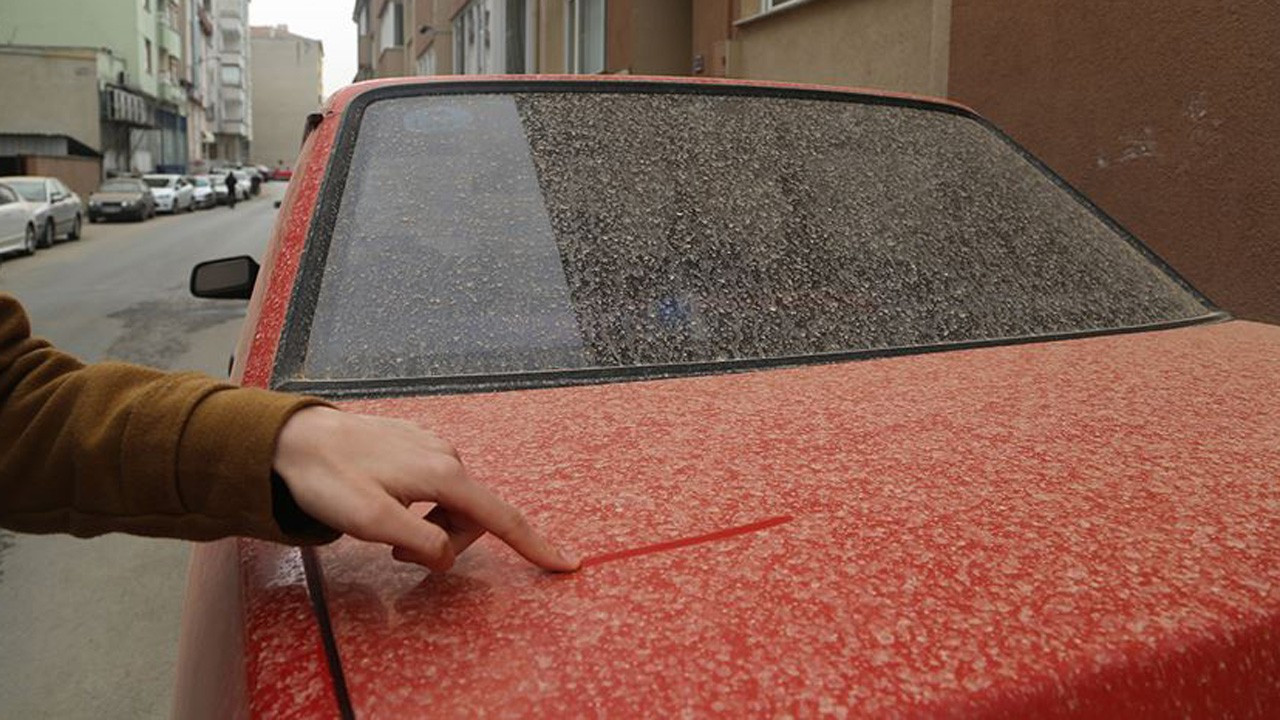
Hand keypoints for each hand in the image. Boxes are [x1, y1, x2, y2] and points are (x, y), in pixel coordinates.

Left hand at [273, 406, 578, 572]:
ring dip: (430, 526)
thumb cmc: (328, 480)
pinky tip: (385, 503)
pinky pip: (434, 485)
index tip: (567, 563)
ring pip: (452, 502)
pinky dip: (421, 506)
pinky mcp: (413, 444)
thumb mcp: (371, 524)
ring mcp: (430, 446)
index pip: (502, 519)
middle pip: (473, 516)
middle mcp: (446, 455)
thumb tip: (447, 554)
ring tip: (386, 531)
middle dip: (448, 542)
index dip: (536, 545)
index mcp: (444, 475)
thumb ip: (420, 542)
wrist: (293, 439)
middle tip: (398, 555)